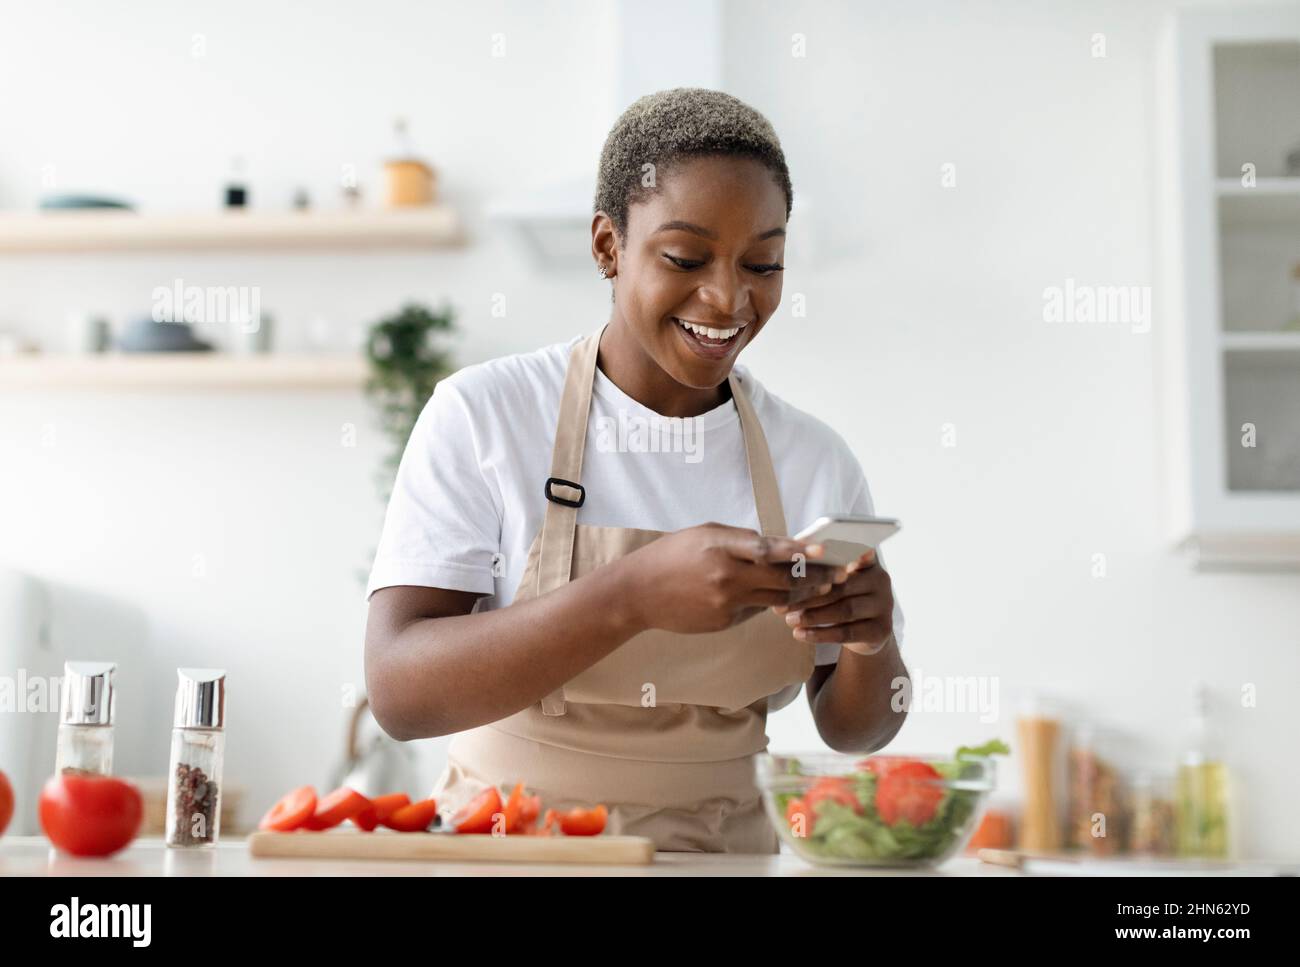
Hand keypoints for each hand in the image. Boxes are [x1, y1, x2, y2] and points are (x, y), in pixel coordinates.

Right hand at [618, 523, 846, 634]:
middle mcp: (726, 576)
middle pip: (781, 580)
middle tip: (835, 575)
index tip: (822, 550)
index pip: (768, 548)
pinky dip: (765, 603)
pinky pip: (754, 611)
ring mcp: (725, 602)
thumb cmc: (672, 554)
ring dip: (797, 594)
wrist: (638, 592)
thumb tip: (776, 546)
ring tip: (817, 588)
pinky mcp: (723, 622)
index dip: (798, 551)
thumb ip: (741, 539)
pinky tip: (774, 598)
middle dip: (812, 578)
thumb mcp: (705, 534)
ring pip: (774, 599)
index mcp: (720, 546)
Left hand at [772, 549, 892, 654]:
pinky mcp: (882, 629)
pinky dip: (821, 634)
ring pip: (845, 610)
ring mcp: (885, 606)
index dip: (837, 555)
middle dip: (809, 596)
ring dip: (813, 616)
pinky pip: (848, 632)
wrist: (864, 634)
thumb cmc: (841, 599)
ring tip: (789, 620)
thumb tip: (791, 558)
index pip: (853, 554)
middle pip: (841, 587)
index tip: (812, 555)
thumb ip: (821, 569)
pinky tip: (799, 634)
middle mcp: (881, 581)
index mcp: (868, 562)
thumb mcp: (834, 582)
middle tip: (781, 604)